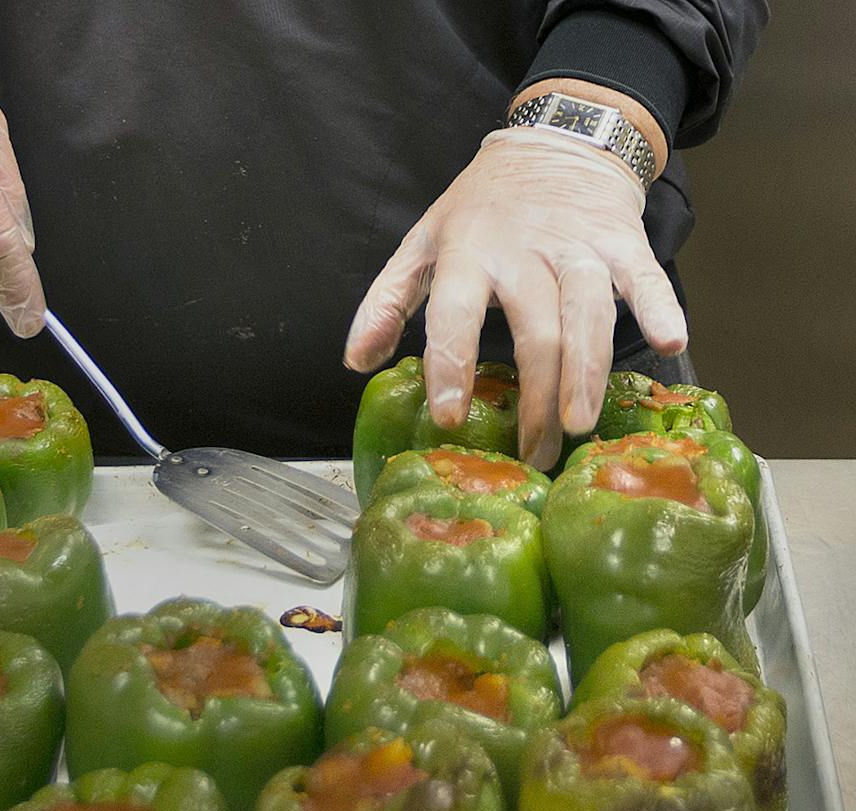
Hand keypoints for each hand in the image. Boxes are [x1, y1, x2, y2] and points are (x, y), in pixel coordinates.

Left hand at [343, 120, 686, 469]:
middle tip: (532, 452)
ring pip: (587, 314)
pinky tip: (672, 343)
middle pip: (533, 330)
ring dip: (587, 371)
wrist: (557, 139)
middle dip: (533, 395)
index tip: (450, 416)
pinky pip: (644, 277)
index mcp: (467, 252)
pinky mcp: (623, 241)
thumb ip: (386, 299)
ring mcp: (577, 246)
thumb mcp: (423, 241)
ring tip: (581, 422)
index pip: (453, 314)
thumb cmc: (482, 206)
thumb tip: (356, 360)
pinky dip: (660, 307)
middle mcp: (523, 251)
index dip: (450, 365)